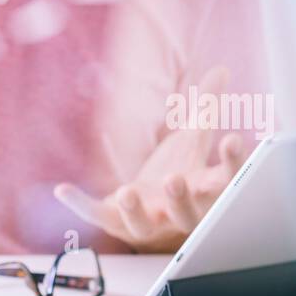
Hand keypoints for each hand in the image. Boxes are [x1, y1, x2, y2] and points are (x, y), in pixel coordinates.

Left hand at [54, 67, 248, 252]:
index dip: (233, 164)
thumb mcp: (191, 142)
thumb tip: (220, 70)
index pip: (226, 182)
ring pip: (142, 224)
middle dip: (180, 199)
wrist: (150, 216)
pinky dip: (78, 203)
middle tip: (176, 179)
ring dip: (135, 209)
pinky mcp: (114, 223)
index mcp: (203, 192)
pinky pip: (95, 214)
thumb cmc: (178, 177)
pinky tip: (62, 189)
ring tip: (128, 191)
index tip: (233, 139)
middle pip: (187, 214)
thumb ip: (205, 109)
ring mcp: (145, 223)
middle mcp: (177, 214)